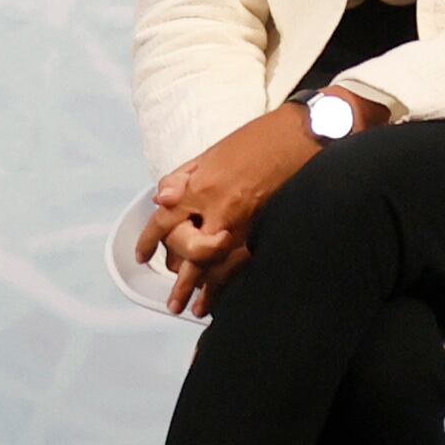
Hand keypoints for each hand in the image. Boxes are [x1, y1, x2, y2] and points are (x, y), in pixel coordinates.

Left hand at [140, 107, 327, 318]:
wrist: (301, 136)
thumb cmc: (257, 139)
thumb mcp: (211, 152)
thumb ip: (183, 177)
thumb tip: (160, 198)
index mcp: (201, 185)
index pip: (165, 219)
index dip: (150, 240)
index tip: (142, 255)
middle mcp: (217, 208)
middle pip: (187, 250)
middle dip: (177, 273)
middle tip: (169, 291)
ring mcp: (243, 223)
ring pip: (212, 264)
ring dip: (198, 288)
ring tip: (189, 309)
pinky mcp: (264, 229)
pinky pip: (239, 264)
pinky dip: (227, 283)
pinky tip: (220, 298)